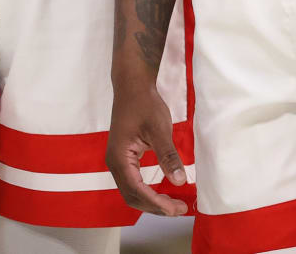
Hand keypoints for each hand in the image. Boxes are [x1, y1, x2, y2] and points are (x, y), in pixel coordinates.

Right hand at [106, 75, 189, 216]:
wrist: (132, 86)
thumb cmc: (144, 104)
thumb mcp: (159, 129)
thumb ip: (168, 156)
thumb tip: (180, 182)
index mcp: (119, 157)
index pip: (136, 190)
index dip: (157, 203)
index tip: (177, 208)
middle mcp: (115, 162)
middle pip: (132, 196)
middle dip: (155, 207)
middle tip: (180, 209)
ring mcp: (118, 161)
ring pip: (132, 192)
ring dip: (152, 202)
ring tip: (174, 204)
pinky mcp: (124, 158)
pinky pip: (134, 183)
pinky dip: (149, 192)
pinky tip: (164, 192)